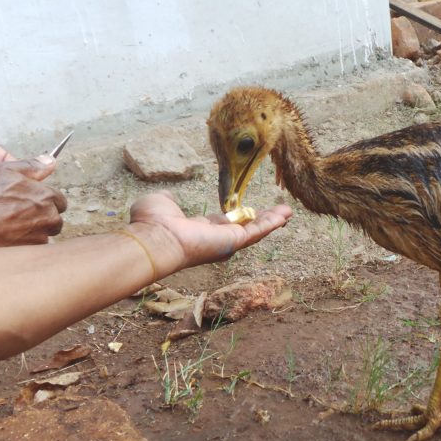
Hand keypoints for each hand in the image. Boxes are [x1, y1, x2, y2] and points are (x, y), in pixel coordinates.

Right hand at [0, 156, 67, 247]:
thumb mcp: (3, 170)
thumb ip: (31, 167)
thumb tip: (50, 161)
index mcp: (47, 196)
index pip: (59, 200)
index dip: (43, 199)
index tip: (30, 200)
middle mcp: (49, 218)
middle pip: (53, 218)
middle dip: (41, 216)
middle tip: (17, 213)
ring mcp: (41, 237)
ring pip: (43, 234)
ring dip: (31, 231)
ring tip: (9, 226)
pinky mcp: (30, 252)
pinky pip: (32, 247)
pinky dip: (22, 243)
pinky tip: (6, 237)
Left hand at [126, 190, 291, 273]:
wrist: (155, 238)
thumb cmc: (152, 223)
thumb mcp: (161, 203)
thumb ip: (169, 201)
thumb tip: (168, 198)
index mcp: (199, 230)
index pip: (222, 224)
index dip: (237, 216)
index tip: (249, 210)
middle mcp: (215, 239)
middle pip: (245, 229)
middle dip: (262, 221)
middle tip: (278, 214)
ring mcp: (226, 242)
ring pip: (255, 231)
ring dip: (272, 221)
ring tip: (288, 212)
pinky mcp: (234, 242)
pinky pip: (257, 231)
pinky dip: (272, 223)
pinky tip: (285, 214)